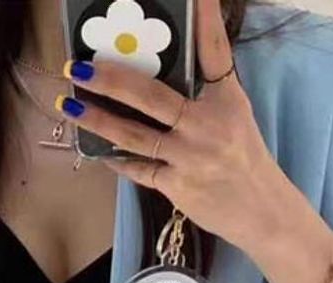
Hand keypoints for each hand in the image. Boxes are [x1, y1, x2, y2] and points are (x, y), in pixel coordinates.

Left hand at [60, 0, 288, 253]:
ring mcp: (189, 159)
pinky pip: (138, 169)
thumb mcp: (234, 115)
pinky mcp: (177, 187)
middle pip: (151, 97)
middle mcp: (207, 126)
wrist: (262, 212)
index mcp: (226, 101)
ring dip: (98, 120)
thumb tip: (165, 67)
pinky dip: (117, 159)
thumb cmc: (243, 159)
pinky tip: (97, 147)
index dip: (204, 21)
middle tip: (80, 67)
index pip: (214, 53)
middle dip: (111, 79)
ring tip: (70, 105)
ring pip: (134, 135)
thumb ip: (205, 90)